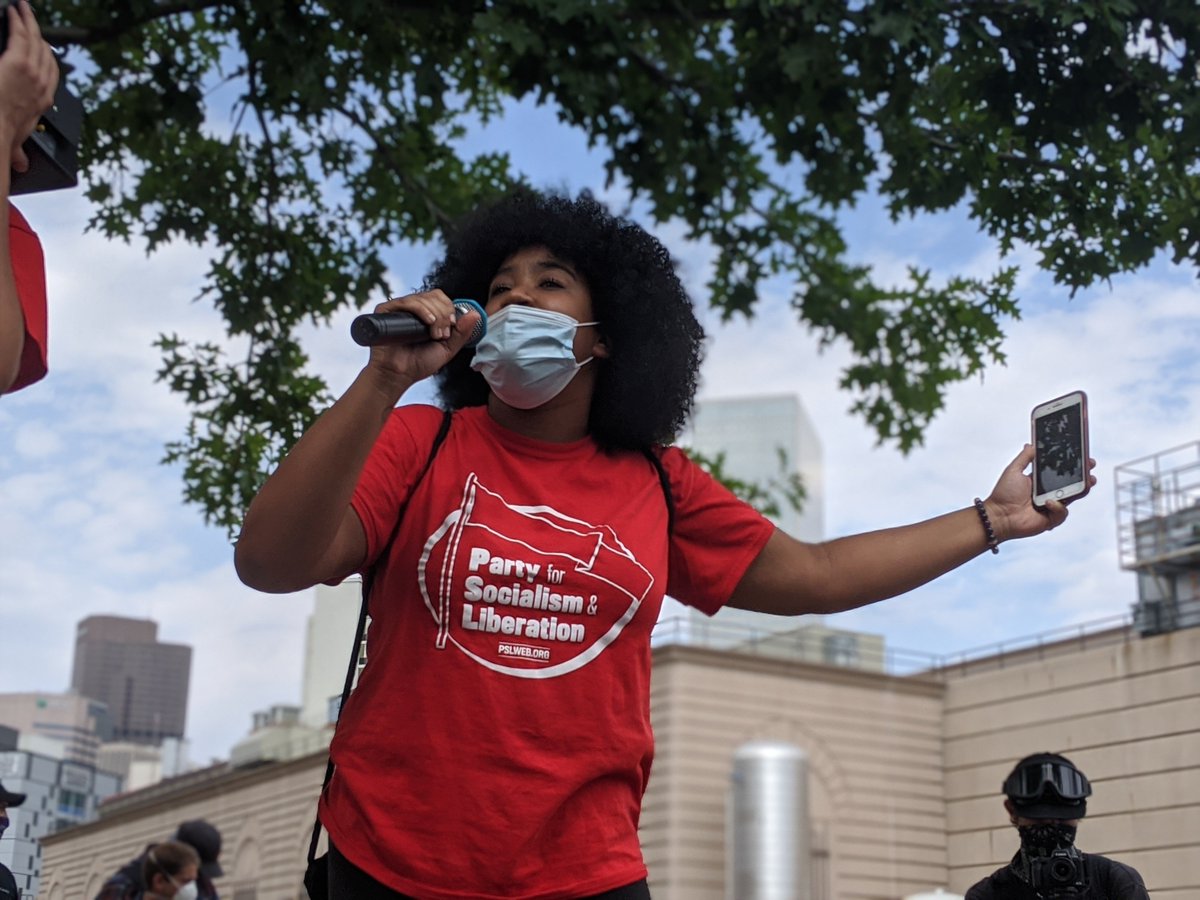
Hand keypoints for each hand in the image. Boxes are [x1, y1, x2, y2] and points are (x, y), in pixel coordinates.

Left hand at [0, 1, 57, 171]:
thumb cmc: (3, 137)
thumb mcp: (14, 146)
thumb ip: (17, 152)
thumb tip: (21, 166)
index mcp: (43, 102)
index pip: (51, 75)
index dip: (47, 58)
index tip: (42, 48)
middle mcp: (42, 85)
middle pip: (46, 54)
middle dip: (39, 36)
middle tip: (32, 23)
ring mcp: (31, 72)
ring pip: (34, 40)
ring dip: (29, 21)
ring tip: (23, 9)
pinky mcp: (17, 61)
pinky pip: (20, 34)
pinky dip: (18, 20)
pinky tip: (14, 11)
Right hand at [364, 289, 482, 385]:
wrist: (398, 375)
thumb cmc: (419, 363)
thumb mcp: (447, 348)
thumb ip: (462, 333)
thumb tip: (476, 313)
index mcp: (426, 314)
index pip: (441, 298)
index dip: (449, 309)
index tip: (450, 327)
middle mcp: (412, 309)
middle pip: (434, 296)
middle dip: (444, 314)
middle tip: (441, 335)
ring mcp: (399, 309)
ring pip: (423, 298)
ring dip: (435, 315)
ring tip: (434, 335)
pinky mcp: (386, 311)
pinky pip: (406, 302)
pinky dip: (420, 309)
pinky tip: (428, 322)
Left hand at [984, 444, 1097, 542]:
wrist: (998, 515)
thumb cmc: (1003, 493)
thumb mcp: (1013, 470)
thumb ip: (1024, 457)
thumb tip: (1031, 443)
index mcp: (1041, 482)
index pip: (1061, 471)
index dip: (1072, 465)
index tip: (1083, 455)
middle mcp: (1049, 493)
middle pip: (1072, 483)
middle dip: (1084, 475)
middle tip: (1091, 467)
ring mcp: (1051, 506)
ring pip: (1073, 497)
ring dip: (1082, 489)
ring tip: (1088, 481)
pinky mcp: (1051, 519)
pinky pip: (1062, 512)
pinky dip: (1057, 506)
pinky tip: (1047, 503)